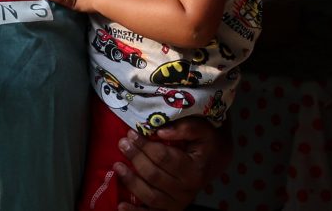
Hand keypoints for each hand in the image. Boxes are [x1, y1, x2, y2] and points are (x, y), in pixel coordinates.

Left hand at [113, 119, 230, 210]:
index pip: (163, 158)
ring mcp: (178, 203)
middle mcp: (187, 190)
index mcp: (193, 170)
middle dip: (135, 158)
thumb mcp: (201, 129)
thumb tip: (159, 132)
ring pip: (150, 196)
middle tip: (122, 144)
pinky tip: (121, 206)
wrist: (214, 161)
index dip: (144, 146)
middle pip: (154, 176)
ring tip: (117, 166)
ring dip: (131, 182)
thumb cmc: (205, 143)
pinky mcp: (171, 209)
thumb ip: (184, 128)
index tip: (131, 133)